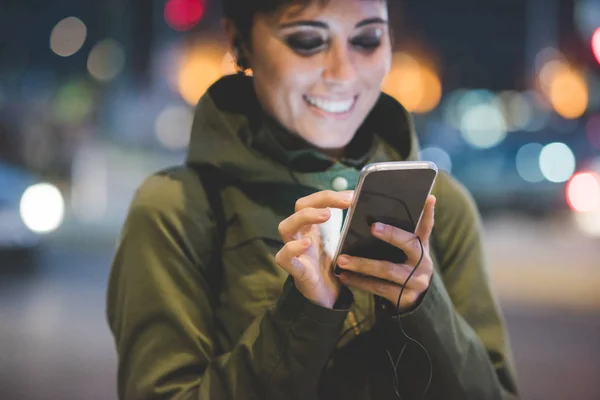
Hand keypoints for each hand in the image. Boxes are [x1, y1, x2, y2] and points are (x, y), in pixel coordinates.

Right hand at [275, 190, 353, 308]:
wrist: (329, 297)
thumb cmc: (333, 266)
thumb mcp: (342, 243)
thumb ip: (348, 225)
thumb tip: (364, 205)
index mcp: (312, 227)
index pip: (313, 201)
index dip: (329, 195)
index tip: (352, 196)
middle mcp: (301, 235)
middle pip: (299, 207)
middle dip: (319, 200)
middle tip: (344, 202)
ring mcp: (296, 251)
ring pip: (285, 227)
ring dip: (304, 217)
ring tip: (326, 215)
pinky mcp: (297, 270)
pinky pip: (284, 257)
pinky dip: (292, 248)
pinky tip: (305, 244)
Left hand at [337, 195, 435, 310]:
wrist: (410, 299)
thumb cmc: (402, 266)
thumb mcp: (406, 251)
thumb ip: (399, 233)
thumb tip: (375, 208)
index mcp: (422, 246)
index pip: (426, 226)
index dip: (428, 213)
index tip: (428, 198)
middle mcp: (423, 262)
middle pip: (410, 244)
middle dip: (392, 234)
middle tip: (373, 226)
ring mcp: (416, 281)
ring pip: (388, 270)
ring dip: (363, 264)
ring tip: (342, 259)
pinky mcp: (405, 297)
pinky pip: (379, 288)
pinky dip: (360, 281)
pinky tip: (344, 276)